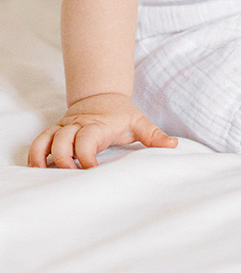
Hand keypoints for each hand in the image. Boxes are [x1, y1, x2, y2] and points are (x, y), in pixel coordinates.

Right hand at [27, 93, 177, 168]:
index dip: (85, 157)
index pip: (86, 140)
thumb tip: (173, 145)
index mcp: (98, 125)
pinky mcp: (54, 132)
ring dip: (43, 159)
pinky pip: (38, 142)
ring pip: (45, 141)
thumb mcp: (139, 122)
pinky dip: (34, 156)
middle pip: (61, 141)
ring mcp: (64, 128)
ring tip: (47, 177)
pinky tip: (36, 171)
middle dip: (62, 160)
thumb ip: (154, 135)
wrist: (102, 95)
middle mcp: (77, 126)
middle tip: (70, 178)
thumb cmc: (121, 114)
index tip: (91, 172)